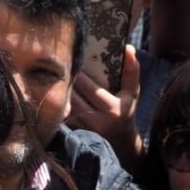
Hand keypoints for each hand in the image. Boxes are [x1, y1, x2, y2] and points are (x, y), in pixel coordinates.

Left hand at [69, 45, 142, 170]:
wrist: (121, 142)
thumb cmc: (126, 110)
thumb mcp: (133, 92)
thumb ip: (132, 70)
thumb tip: (128, 47)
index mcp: (114, 109)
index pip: (92, 89)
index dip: (81, 76)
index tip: (75, 61)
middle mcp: (99, 121)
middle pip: (75, 97)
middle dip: (68, 81)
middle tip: (62, 66)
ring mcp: (86, 129)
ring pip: (67, 106)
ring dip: (62, 91)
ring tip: (57, 76)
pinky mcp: (76, 133)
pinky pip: (64, 114)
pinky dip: (60, 102)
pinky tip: (56, 91)